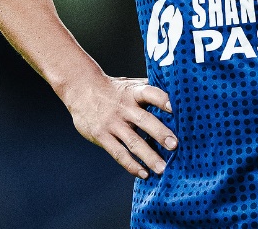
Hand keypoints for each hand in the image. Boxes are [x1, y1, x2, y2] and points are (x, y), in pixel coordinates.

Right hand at [62, 74, 176, 178]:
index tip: (176, 108)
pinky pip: (118, 153)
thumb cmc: (113, 88)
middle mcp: (124, 107)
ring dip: (148, 156)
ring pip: (132, 141)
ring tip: (163, 168)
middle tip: (175, 145)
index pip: (150, 93)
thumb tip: (177, 93)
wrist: (80, 88)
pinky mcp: (102, 136)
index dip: (163, 100)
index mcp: (133, 92)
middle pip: (144, 120)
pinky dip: (131, 165)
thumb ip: (150, 90)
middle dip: (160, 133)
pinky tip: (144, 173)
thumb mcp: (130, 84)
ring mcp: (112, 123)